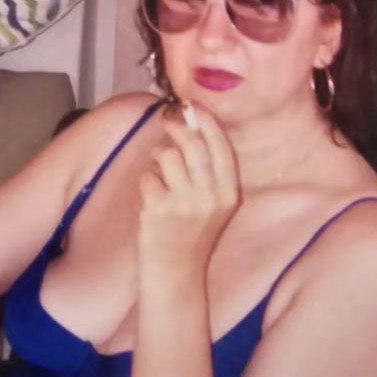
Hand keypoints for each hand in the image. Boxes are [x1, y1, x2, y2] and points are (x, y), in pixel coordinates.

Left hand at [137, 104, 239, 280]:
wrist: (177, 272)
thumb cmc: (194, 233)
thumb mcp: (215, 204)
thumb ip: (209, 170)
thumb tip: (192, 125)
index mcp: (229, 192)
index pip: (219, 145)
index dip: (205, 120)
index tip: (191, 104)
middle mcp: (211, 195)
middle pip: (192, 144)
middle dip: (176, 127)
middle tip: (167, 122)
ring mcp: (184, 202)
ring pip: (166, 156)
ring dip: (157, 156)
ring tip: (159, 170)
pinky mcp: (159, 208)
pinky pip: (148, 176)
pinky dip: (147, 182)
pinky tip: (152, 197)